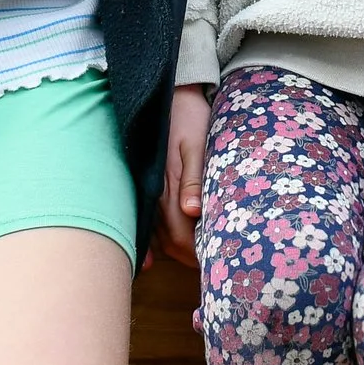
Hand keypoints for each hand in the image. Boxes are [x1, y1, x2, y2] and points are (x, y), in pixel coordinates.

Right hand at [153, 84, 211, 268]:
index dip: (198, 254)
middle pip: (169, 242)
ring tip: (196, 263)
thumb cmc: (190, 117)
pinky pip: (148, 221)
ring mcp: (148, 190)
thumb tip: (192, 212)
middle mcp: (153, 193)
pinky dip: (153, 240)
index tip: (217, 265)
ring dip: (174, 252)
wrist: (169, 95)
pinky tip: (153, 257)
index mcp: (168, 186)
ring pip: (158, 235)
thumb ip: (194, 179)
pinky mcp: (147, 185)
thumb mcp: (196, 144)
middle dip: (189, 258)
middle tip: (212, 269)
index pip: (181, 236)